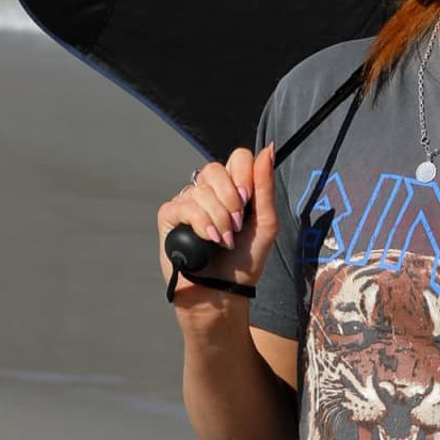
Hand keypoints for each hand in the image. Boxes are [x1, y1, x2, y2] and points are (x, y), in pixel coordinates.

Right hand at [156, 143, 278, 307]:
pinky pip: (184, 206)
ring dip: (218, 219)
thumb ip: (265, 185)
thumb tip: (269, 148)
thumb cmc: (245, 261)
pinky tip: (207, 240)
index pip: (238, 158)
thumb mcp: (265, 222)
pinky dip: (200, 223)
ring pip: (201, 190)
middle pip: (215, 168)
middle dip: (231, 199)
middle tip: (237, 224)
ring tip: (223, 241)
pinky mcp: (170, 217)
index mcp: (234, 187)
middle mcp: (209, 191)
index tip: (248, 201)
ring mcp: (188, 202)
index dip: (244, 176)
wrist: (223, 292)